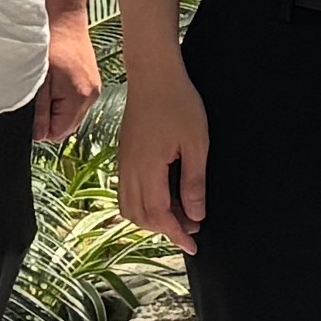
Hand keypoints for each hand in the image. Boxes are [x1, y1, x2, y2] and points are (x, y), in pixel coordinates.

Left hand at [35, 7, 102, 150]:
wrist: (65, 18)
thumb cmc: (49, 44)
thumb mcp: (38, 81)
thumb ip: (39, 112)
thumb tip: (39, 136)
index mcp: (79, 97)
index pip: (59, 133)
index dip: (42, 128)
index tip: (33, 112)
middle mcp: (91, 96)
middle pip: (68, 127)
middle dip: (51, 120)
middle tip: (38, 99)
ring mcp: (94, 89)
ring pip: (73, 115)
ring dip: (58, 109)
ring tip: (47, 88)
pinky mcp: (93, 82)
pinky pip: (78, 103)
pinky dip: (65, 99)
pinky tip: (56, 83)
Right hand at [118, 59, 208, 252]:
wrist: (154, 74)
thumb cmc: (178, 103)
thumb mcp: (196, 144)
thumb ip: (194, 183)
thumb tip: (195, 215)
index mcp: (147, 169)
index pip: (159, 215)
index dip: (176, 235)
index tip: (193, 246)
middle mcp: (129, 169)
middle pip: (140, 216)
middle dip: (165, 229)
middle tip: (191, 229)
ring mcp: (123, 162)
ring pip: (129, 206)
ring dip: (152, 218)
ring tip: (179, 214)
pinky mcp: (124, 155)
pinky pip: (127, 191)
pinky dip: (143, 203)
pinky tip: (163, 196)